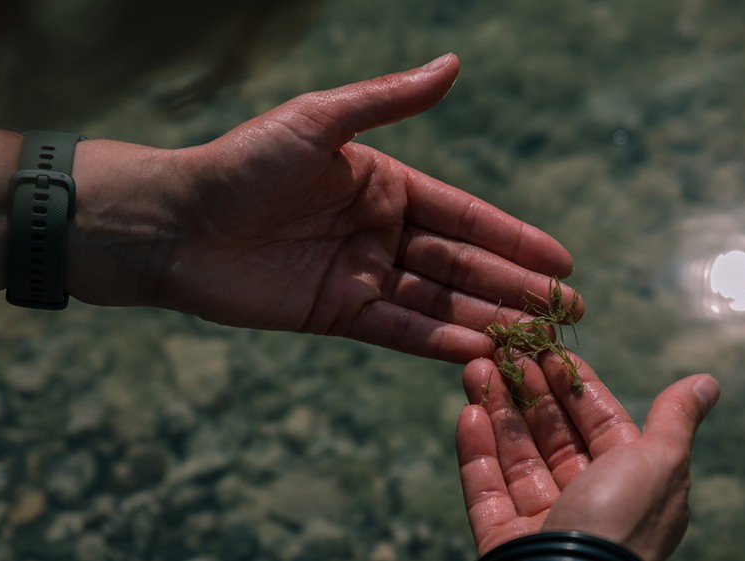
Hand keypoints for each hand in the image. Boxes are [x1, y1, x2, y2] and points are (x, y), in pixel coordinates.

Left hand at [64, 54, 578, 361]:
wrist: (176, 221)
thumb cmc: (244, 162)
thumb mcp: (321, 121)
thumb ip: (388, 101)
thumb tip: (452, 63)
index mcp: (385, 185)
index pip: (465, 216)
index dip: (514, 239)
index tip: (562, 260)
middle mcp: (382, 232)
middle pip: (462, 265)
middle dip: (516, 287)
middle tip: (568, 310)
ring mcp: (362, 275)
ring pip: (438, 301)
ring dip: (489, 318)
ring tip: (539, 337)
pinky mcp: (337, 314)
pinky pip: (399, 329)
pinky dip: (438, 341)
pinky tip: (480, 351)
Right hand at [456, 352, 719, 560]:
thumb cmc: (623, 523)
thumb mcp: (660, 463)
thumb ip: (673, 420)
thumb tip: (707, 382)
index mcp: (630, 484)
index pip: (598, 420)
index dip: (572, 382)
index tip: (546, 347)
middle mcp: (588, 501)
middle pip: (552, 434)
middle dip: (528, 389)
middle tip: (503, 350)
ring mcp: (542, 522)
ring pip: (515, 456)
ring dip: (496, 410)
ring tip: (476, 368)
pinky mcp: (503, 539)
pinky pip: (485, 489)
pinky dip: (476, 451)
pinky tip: (467, 413)